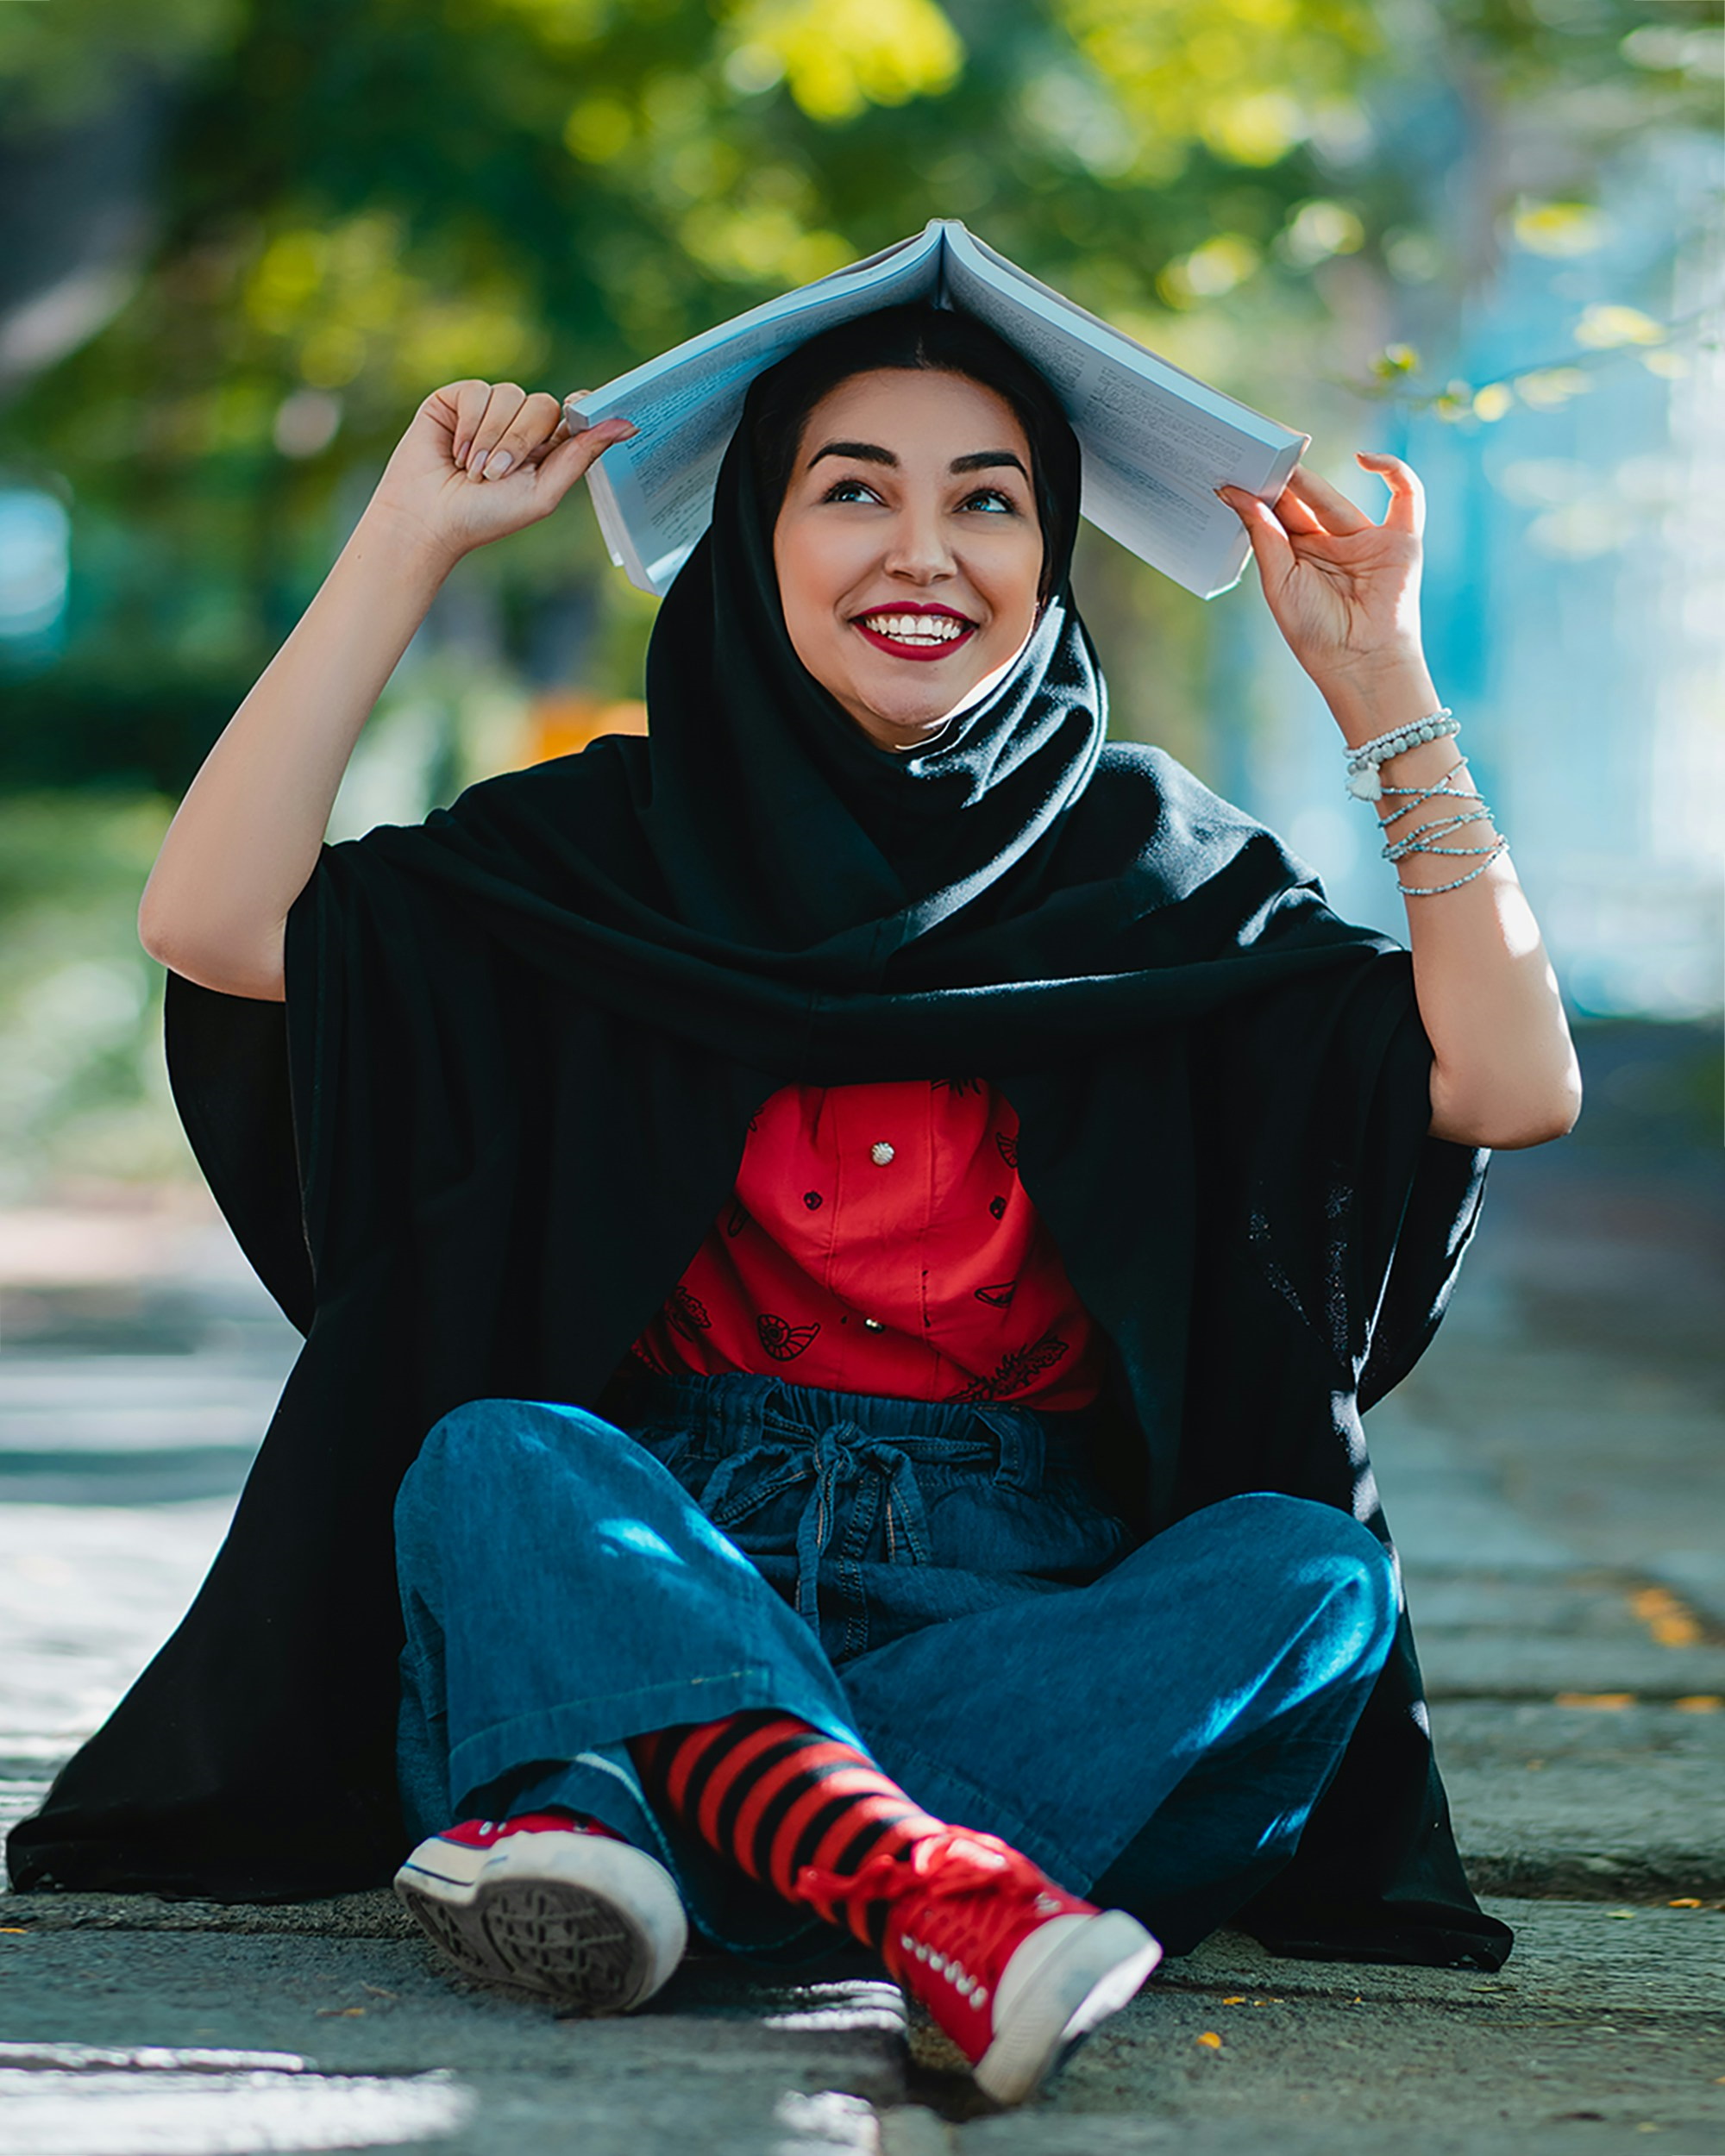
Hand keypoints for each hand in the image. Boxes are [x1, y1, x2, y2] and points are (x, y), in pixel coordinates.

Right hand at [365, 380, 635, 567]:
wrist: (428, 519)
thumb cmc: (485, 517)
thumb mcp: (543, 493)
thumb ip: (581, 457)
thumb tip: (627, 425)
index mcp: (546, 447)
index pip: (574, 413)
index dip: (581, 408)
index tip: (581, 408)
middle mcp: (519, 423)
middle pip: (543, 405)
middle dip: (520, 441)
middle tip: (495, 474)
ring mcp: (489, 409)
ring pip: (510, 395)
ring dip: (491, 438)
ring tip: (471, 469)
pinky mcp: (457, 399)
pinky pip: (477, 390)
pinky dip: (468, 424)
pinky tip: (455, 451)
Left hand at [1217, 453, 1427, 695]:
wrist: (1359, 661)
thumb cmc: (1316, 631)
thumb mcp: (1279, 581)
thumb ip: (1263, 535)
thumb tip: (1235, 494)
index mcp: (1300, 558)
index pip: (1278, 516)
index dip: (1259, 494)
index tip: (1233, 473)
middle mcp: (1331, 546)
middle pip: (1303, 502)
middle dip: (1280, 479)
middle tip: (1254, 454)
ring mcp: (1366, 540)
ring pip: (1336, 498)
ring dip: (1310, 478)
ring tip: (1282, 455)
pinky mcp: (1401, 540)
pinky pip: (1407, 493)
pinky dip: (1393, 469)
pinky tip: (1364, 459)